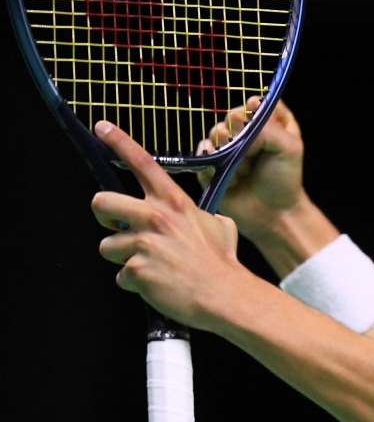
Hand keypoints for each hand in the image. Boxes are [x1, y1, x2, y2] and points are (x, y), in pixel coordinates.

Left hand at [92, 121, 250, 330]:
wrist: (223, 293)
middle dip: (105, 216)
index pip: (142, 163)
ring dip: (123, 258)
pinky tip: (156, 284)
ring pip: (107, 246)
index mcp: (174, 202)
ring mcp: (143, 244)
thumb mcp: (221, 226)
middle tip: (118, 227)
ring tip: (150, 265)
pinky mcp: (136, 270)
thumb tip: (204, 220)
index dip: (119, 141)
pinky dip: (135, 283)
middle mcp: (155, 217)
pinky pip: (121, 276)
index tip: (102, 127)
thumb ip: (201, 217)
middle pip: (101, 202)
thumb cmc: (222, 263)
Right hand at [197, 97, 304, 242]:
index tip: (253, 113)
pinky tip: (230, 176)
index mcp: (268, 125)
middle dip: (236, 127)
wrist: (273, 215)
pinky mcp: (212, 167)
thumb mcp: (290, 149)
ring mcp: (227, 150)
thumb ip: (270, 129)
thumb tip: (242, 119)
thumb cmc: (285, 180)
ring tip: (242, 166)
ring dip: (225, 146)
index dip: (252, 107)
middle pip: (231, 116)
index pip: (255, 103)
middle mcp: (246, 134)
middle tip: (246, 144)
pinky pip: (202, 155)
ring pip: (214, 133)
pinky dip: (213, 162)